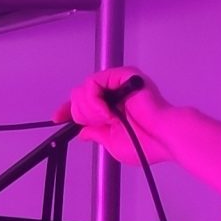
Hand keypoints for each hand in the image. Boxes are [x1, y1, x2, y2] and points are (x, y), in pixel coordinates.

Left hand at [52, 66, 173, 164]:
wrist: (163, 138)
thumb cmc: (147, 144)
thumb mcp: (111, 142)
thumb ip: (95, 133)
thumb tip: (83, 131)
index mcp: (113, 108)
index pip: (84, 103)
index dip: (68, 109)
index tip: (57, 118)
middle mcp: (116, 93)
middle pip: (79, 95)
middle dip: (82, 113)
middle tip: (100, 122)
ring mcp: (120, 84)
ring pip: (84, 88)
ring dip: (90, 109)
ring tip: (108, 118)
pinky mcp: (124, 75)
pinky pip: (93, 82)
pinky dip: (94, 100)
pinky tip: (107, 112)